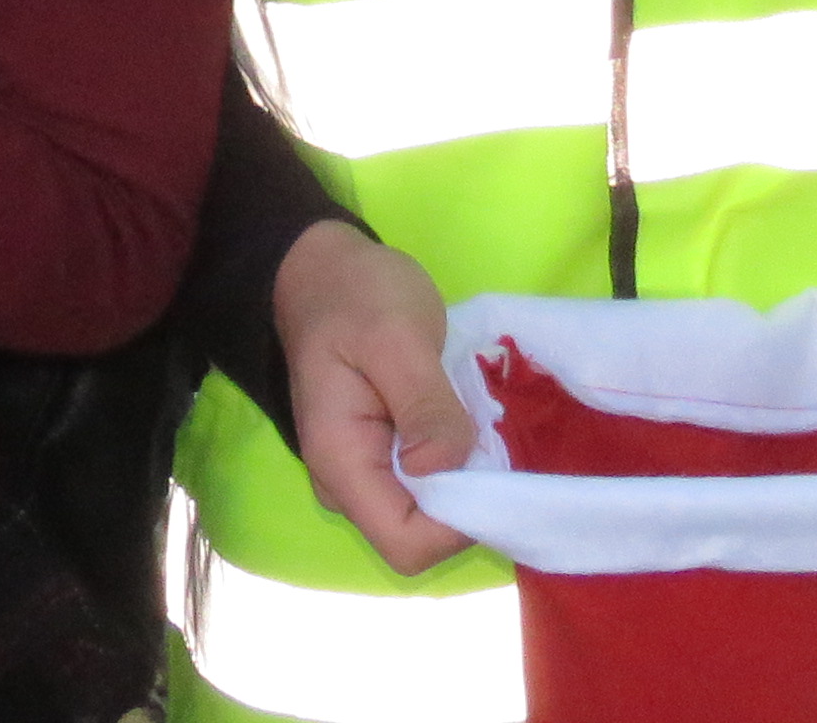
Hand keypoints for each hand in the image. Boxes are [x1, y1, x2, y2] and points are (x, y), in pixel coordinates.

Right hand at [275, 220, 477, 574]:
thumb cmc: (357, 296)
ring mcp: (365, 473)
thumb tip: (446, 468)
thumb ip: (424, 405)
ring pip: (430, 512)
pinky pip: (429, 483)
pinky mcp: (384, 456)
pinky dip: (458, 460)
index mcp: (342, 463)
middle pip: (420, 537)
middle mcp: (348, 486)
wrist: (324, 270)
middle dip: (468, 499)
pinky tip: (469, 418)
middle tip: (493, 433)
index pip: (406, 545)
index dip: (458, 524)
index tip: (492, 467)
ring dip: (466, 477)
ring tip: (481, 418)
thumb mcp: (396, 336)